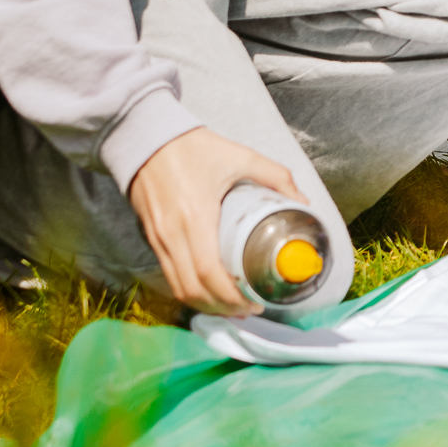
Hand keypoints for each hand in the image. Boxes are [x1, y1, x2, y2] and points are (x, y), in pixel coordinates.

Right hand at [126, 125, 301, 316]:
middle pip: (192, 289)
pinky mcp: (151, 237)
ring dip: (204, 304)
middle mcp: (172, 234)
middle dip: (221, 308)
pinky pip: (169, 274)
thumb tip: (303, 201)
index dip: (230, 297)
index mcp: (195, 217)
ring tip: (231, 307)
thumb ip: (275, 176)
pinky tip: (208, 290)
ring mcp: (157, 238)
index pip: (208, 273)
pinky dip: (189, 290)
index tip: (254, 303)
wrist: (144, 136)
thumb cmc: (193, 147)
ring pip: (177, 287)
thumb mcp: (240, 156)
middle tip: (248, 310)